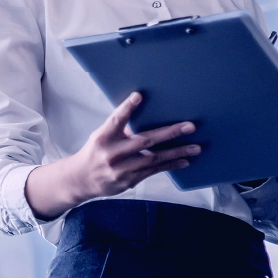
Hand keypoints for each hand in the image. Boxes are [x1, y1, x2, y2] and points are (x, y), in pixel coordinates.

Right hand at [24, 92, 199, 220]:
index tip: (138, 96)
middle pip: (144, 141)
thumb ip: (120, 128)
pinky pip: (153, 171)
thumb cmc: (96, 151)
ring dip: (177, 152)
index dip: (126, 108)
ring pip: (154, 159)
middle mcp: (112, 153)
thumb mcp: (102, 136)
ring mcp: (121, 169)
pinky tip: (184, 161)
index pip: (116, 120)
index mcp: (103, 137)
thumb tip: (145, 112)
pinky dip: (170, 165)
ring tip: (196, 147)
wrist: (81, 179)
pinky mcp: (128, 181)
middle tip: (190, 126)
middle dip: (169, 133)